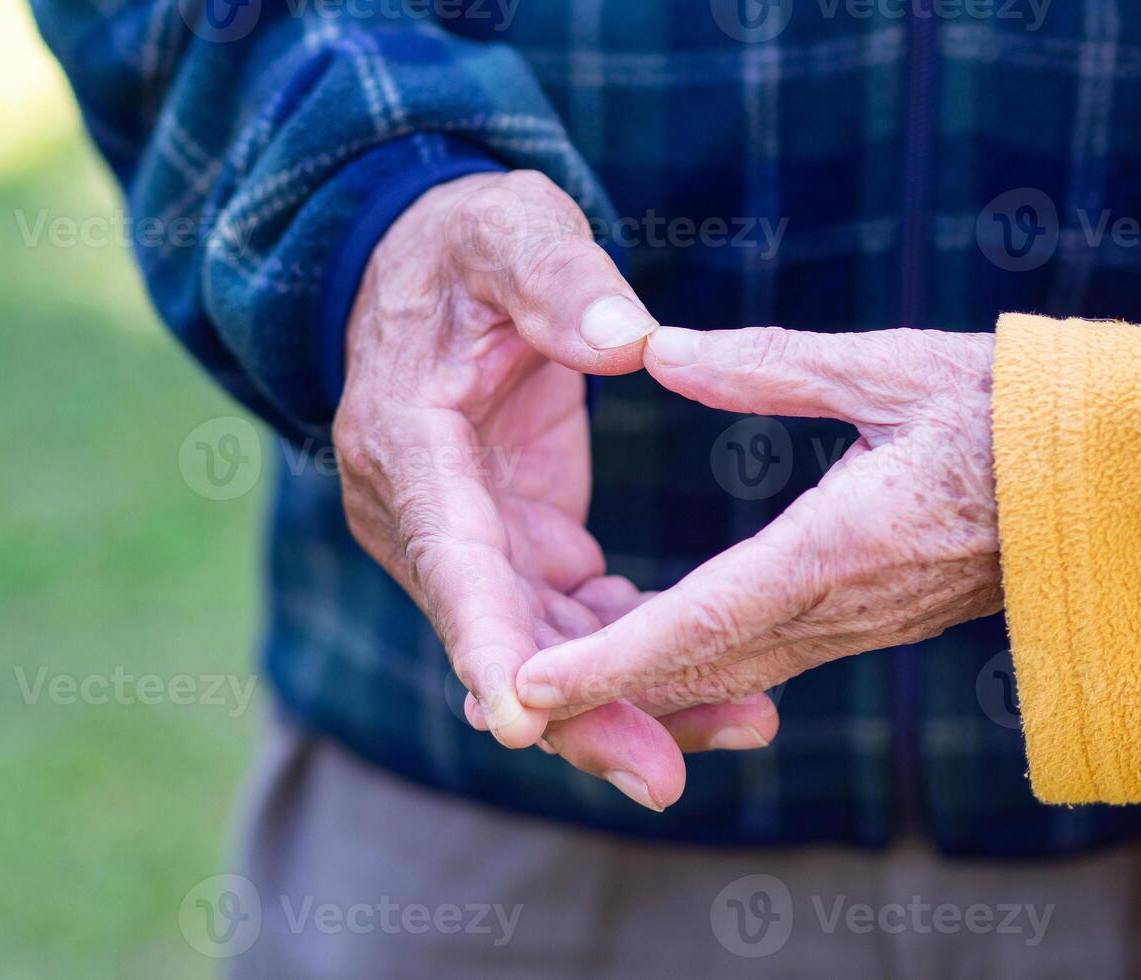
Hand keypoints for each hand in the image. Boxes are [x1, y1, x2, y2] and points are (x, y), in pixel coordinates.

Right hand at [333, 173, 777, 810]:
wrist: (425, 270)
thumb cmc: (467, 242)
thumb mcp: (510, 232)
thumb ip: (562, 282)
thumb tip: (633, 341)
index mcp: (408, 443)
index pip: (447, 557)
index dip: (484, 641)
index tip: (521, 722)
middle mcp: (422, 513)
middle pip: (495, 635)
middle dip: (575, 709)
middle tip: (666, 775)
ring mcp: (464, 538)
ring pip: (535, 647)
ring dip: (618, 698)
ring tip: (731, 733)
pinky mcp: (510, 541)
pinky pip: (565, 619)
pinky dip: (627, 653)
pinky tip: (711, 680)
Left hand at [515, 326, 1003, 721]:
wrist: (1116, 483)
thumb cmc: (1013, 412)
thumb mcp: (891, 367)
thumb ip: (769, 366)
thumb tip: (659, 353)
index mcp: (841, 546)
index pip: (702, 616)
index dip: (609, 658)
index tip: (529, 685)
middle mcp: (844, 608)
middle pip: (700, 667)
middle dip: (602, 694)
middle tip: (506, 706)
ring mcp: (860, 626)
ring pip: (729, 673)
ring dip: (642, 689)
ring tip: (557, 694)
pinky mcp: (868, 622)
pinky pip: (764, 659)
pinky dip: (694, 668)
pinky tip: (649, 660)